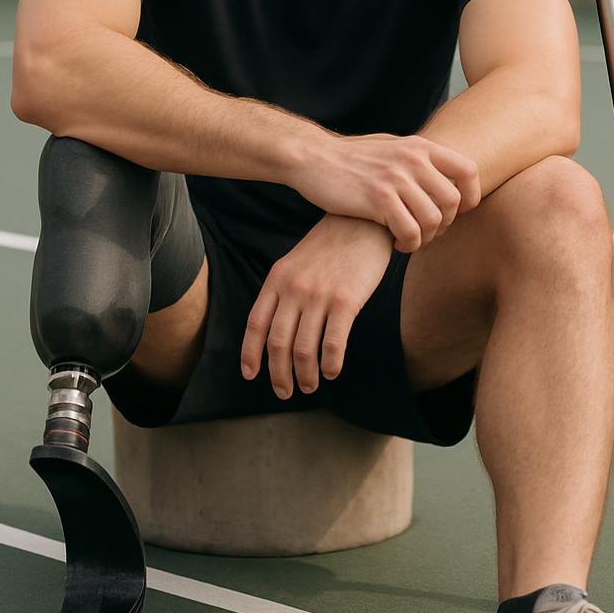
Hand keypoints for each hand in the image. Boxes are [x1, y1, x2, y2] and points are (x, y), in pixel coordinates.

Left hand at [240, 214, 394, 399]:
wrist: (363, 220)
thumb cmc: (332, 245)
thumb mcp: (297, 262)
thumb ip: (284, 291)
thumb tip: (278, 331)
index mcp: (277, 279)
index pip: (255, 324)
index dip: (250, 354)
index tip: (250, 375)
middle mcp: (294, 288)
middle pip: (277, 344)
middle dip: (279, 375)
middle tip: (285, 392)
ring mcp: (319, 295)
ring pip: (304, 350)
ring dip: (305, 375)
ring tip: (310, 386)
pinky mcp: (347, 301)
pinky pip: (333, 344)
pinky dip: (330, 365)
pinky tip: (332, 371)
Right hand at [292, 131, 479, 252]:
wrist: (312, 158)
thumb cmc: (350, 157)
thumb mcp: (390, 146)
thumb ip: (417, 158)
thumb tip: (445, 175)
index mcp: (420, 146)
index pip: (469, 170)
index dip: (471, 197)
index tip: (455, 213)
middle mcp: (413, 159)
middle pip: (453, 202)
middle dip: (443, 225)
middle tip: (425, 232)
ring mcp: (396, 178)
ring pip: (433, 220)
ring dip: (425, 238)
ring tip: (409, 239)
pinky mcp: (378, 199)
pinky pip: (410, 232)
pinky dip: (408, 244)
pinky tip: (394, 243)